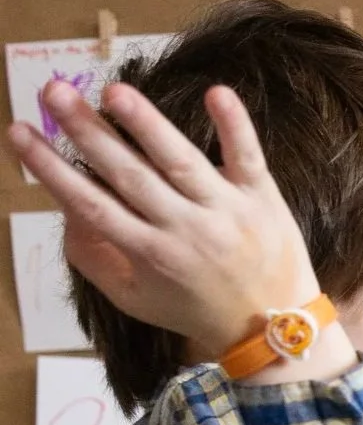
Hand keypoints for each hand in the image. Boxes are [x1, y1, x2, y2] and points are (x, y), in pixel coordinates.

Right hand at [6, 79, 320, 355]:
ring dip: (148, 124)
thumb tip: (63, 207)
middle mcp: (186, 231)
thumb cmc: (196, 310)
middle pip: (130, 176)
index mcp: (151, 255)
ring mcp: (227, 213)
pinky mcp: (263, 200)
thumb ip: (95, 257)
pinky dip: (234, 126)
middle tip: (53, 91)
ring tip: (115, 92)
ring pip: (182, 162)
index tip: (20, 132)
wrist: (274, 333)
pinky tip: (217, 92)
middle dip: (89, 133)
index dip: (53, 170)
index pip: (92, 206)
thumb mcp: (136, 298)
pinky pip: (247, 158)